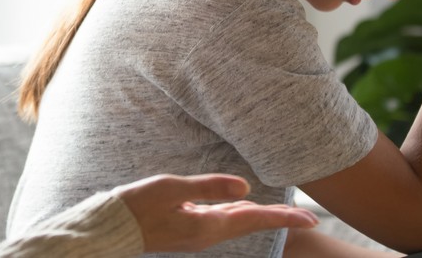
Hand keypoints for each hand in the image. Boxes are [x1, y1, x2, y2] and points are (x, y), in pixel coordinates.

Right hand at [113, 174, 318, 252]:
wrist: (109, 231)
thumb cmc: (136, 207)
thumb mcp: (171, 189)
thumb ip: (209, 187)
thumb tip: (246, 187)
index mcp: (207, 227)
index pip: (254, 219)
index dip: (284, 217)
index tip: (312, 219)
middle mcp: (206, 234)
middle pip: (251, 223)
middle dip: (278, 218)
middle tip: (307, 217)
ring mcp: (196, 234)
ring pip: (237, 223)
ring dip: (260, 216)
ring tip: (283, 212)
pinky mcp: (186, 229)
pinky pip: (221, 222)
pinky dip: (239, 214)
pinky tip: (240, 208)